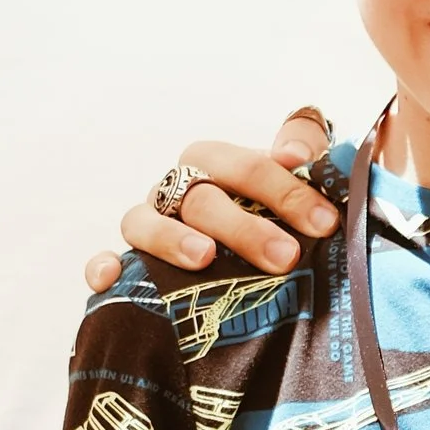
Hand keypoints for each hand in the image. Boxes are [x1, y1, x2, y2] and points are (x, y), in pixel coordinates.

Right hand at [84, 110, 339, 291]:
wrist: (246, 257)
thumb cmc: (271, 216)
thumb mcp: (294, 181)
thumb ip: (304, 149)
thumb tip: (297, 150)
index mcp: (217, 165)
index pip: (247, 167)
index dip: (286, 191)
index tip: (325, 222)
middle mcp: (178, 190)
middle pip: (200, 198)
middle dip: (243, 227)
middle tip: (285, 257)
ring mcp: (149, 224)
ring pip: (144, 221)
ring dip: (171, 237)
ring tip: (203, 258)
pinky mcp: (128, 263)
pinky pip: (104, 260)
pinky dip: (104, 266)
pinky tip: (110, 279)